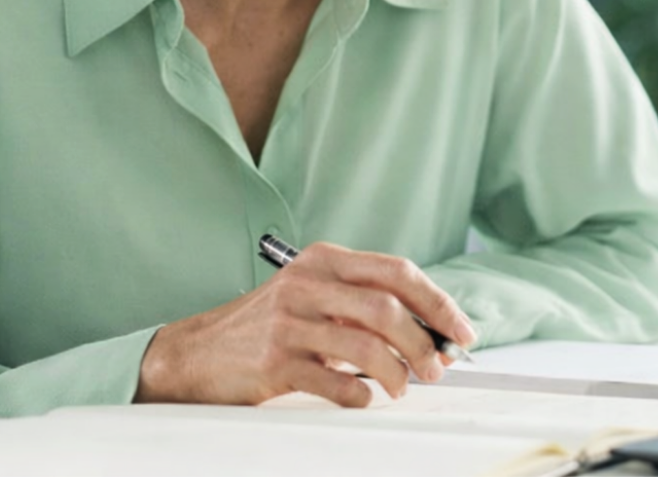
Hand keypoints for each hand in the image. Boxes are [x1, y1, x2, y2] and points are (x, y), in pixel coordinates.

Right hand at [134, 241, 476, 407]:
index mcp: (322, 260)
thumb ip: (360, 304)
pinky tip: (363, 398)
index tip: (462, 331)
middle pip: (387, 307)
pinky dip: (359, 394)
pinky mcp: (274, 362)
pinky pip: (334, 382)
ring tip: (401, 388)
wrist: (195, 354)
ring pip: (366, 345)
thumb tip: (428, 332)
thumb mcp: (311, 298)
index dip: (438, 302)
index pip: (397, 271)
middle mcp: (306, 283)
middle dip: (424, 342)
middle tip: (438, 368)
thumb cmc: (264, 327)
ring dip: (397, 373)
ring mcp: (288, 322)